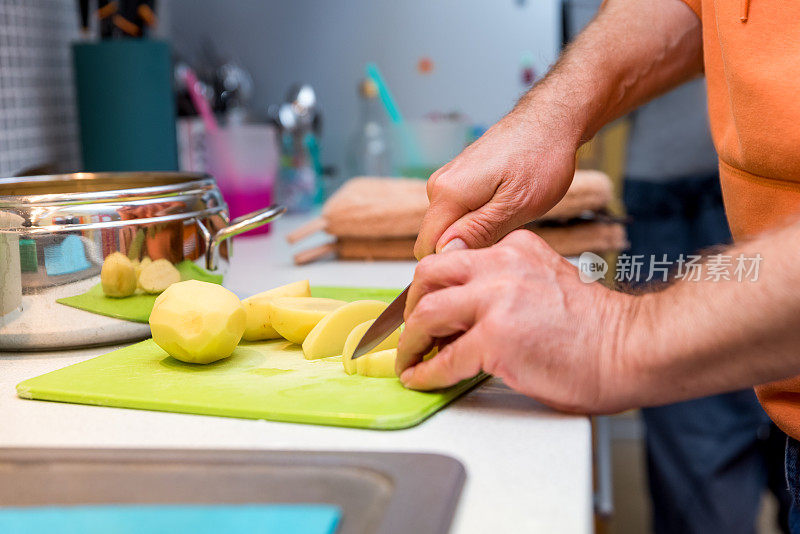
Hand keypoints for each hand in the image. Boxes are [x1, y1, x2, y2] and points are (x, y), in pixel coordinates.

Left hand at [397, 230, 639, 413]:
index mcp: (515, 249)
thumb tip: (468, 307)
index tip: (423, 306)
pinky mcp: (496, 338)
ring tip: (410, 360)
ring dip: (411, 342)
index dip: (432, 287)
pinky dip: (427, 372)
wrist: (632, 348)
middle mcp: (501, 267)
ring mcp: (496, 301)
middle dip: (410, 305)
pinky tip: (423, 379)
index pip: (454, 258)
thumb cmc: (597, 326)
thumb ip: (509, 280)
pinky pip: (445, 358)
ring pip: (427, 313)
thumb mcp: (548, 279)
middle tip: (409, 330)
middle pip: (428, 275)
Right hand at [414, 112, 578, 258]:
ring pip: (451, 227)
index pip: (427, 248)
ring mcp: (448, 181)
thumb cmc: (541, 158)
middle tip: (507, 234)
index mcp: (447, 193)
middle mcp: (439, 186)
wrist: (551, 121)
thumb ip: (477, 231)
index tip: (488, 256)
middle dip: (468, 247)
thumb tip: (446, 254)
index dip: (454, 261)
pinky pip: (460, 213)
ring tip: (511, 216)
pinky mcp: (459, 180)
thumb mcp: (516, 205)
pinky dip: (481, 218)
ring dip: (478, 233)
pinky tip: (507, 206)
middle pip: (437, 239)